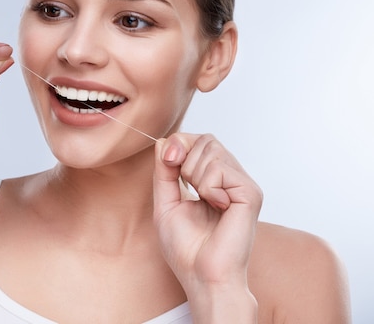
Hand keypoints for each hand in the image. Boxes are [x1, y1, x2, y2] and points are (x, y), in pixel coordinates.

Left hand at [153, 133, 261, 299]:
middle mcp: (232, 179)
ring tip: (203, 202)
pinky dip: (208, 187)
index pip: (200, 140)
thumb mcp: (166, 202)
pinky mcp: (250, 193)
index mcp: (214, 180)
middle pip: (206, 139)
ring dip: (194, 175)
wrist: (202, 275)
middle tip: (187, 188)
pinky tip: (217, 208)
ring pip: (212, 150)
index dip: (180, 143)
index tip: (168, 162)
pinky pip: (220, 169)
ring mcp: (243, 185)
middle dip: (185, 159)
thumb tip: (165, 141)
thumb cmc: (186, 248)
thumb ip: (164, 171)